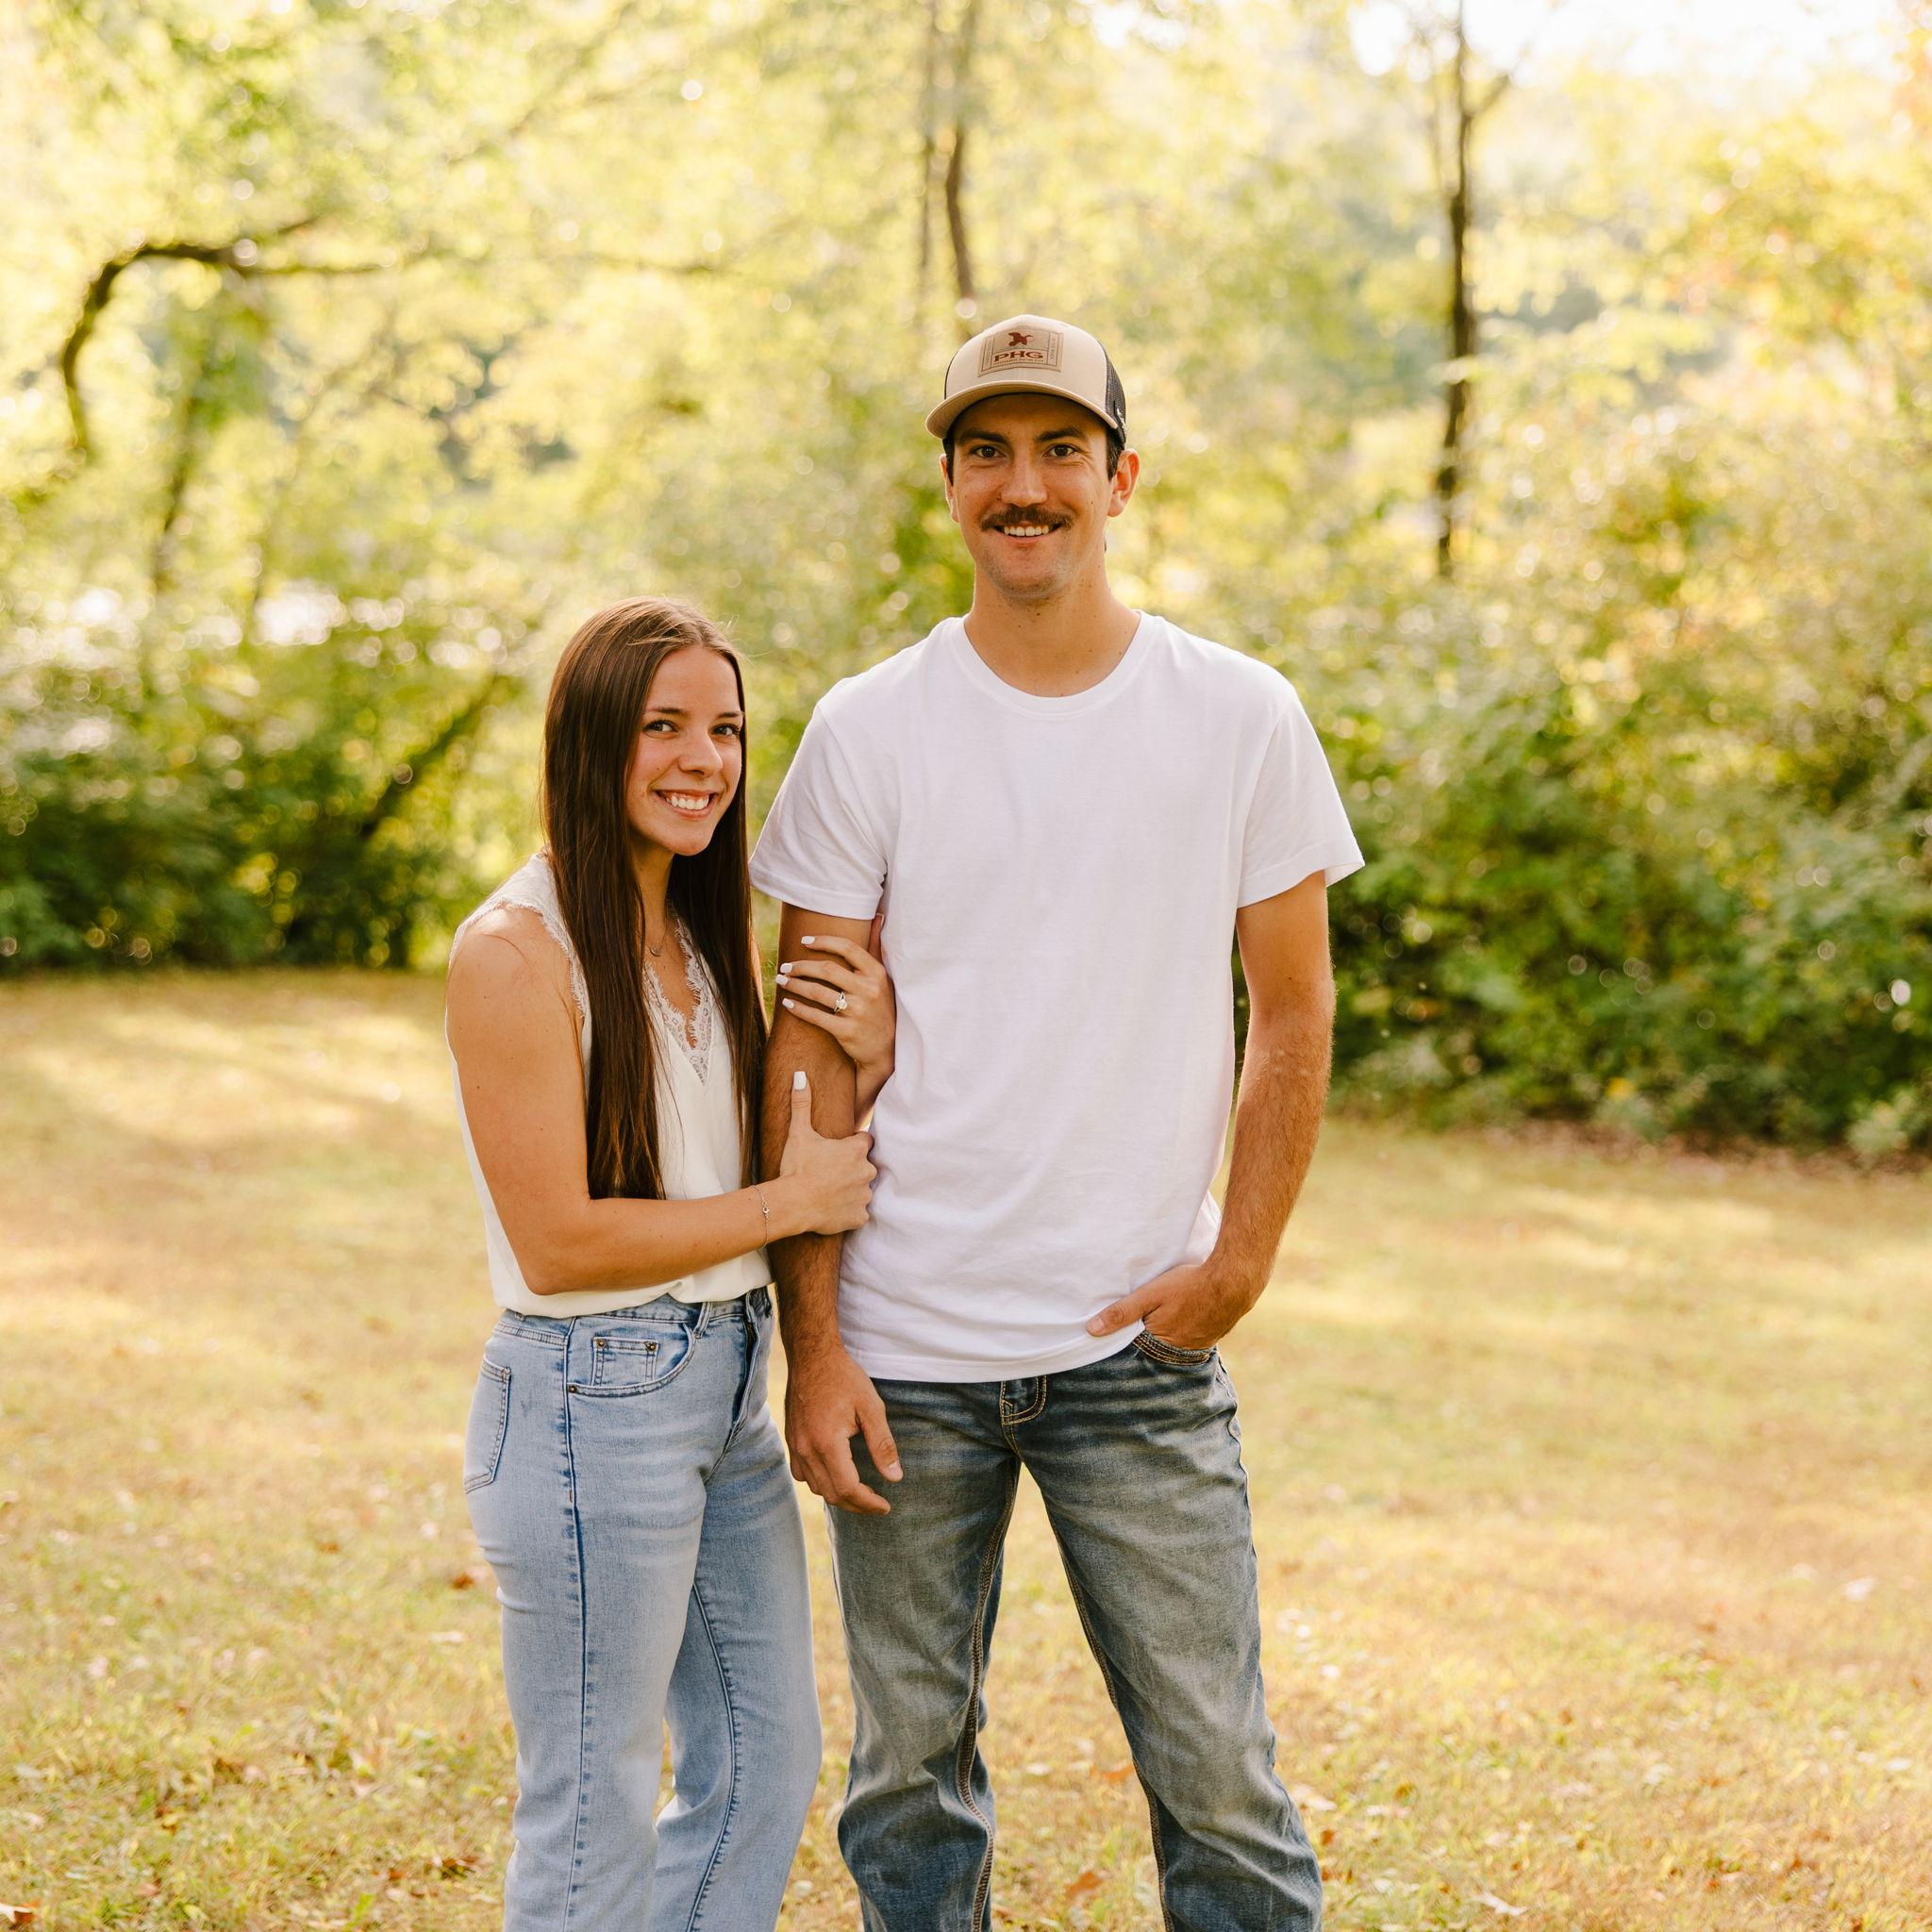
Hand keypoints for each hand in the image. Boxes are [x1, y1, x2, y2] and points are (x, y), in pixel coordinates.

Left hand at [777, 934, 894, 1091]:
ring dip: (795, 985)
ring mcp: (858, 1012)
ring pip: (818, 992)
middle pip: (828, 969)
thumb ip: (877, 949)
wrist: (888, 1048)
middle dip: (801, 966)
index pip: (848, 948)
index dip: (823, 942)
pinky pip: (817, 1017)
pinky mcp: (847, 1032)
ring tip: (782, 981)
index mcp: (877, 974)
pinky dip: (799, 1009)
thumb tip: (878, 917)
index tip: (803, 941)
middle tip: (785, 966)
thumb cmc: (882, 1008)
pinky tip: (787, 1003)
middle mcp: (869, 990)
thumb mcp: (884, 978)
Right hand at [777, 1071, 874, 1234]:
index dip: (852, 1145)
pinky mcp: (859, 1216)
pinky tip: (833, 1208)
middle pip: (866, 1166)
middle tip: (830, 1173)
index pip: (865, 1141)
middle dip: (852, 1169)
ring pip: (863, 1190)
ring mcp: (864, 1195)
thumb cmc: (796, 1167)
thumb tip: (800, 1075)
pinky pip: (859, 1213)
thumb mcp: (799, 1133)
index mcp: (856, 1150)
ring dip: (851, 1190)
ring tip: (829, 1191)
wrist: (791, 1203)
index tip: (837, 1151)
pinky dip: (849, 1212)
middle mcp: (867, 1171)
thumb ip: (802, 1103)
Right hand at [784, 1344, 901, 1513]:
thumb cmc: (843, 1377)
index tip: (886, 1506)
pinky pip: (803, 1475)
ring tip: (861, 1492)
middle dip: (857, 1505)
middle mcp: (806, 1449)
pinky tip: (836, 1475)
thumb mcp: (871, 1407)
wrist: (811, 1356)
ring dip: (839, 1495)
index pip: (848, 1488)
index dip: (868, 1503)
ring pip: (816, 1488)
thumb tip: (895, 1477)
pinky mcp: (791, 1441)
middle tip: (877, 1503)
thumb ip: (883, 1444)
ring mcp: (795, 1446)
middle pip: (832, 1494)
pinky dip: (821, 1483)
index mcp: (827, 1443)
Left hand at [1085, 1259, 1259, 1353]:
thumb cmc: (1189, 1286)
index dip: (1129, 1339)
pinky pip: (1193, 1337)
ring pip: (1176, 1342)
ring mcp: (1200, 1345)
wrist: (1234, 1280)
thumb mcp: (1150, 1294)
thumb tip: (1092, 1330)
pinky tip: (1186, 1316)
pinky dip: (1187, 1329)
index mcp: (1161, 1344)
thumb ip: (1122, 1312)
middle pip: (1157, 1347)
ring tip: (1166, 1317)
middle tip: (1144, 1321)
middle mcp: (1181, 1351)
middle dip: (1148, 1338)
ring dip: (1169, 1334)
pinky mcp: (1214, 1335)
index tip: (1119, 1334)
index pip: (1137, 1348)